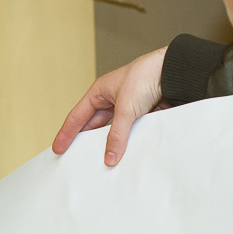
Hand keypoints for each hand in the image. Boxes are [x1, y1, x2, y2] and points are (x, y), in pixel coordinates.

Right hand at [51, 45, 167, 165]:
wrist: (174, 72)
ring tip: (100, 161)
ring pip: (111, 131)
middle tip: (75, 160)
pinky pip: (128, 133)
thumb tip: (109, 157)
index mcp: (99, 92)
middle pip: (92, 126)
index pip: (77, 117)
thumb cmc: (146, 76)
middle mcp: (111, 100)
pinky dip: (125, 143)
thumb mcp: (126, 108)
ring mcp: (126, 109)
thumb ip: (117, 134)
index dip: (66, 133)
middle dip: (85, 142)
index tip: (58, 149)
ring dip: (108, 144)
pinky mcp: (141, 116)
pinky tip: (123, 154)